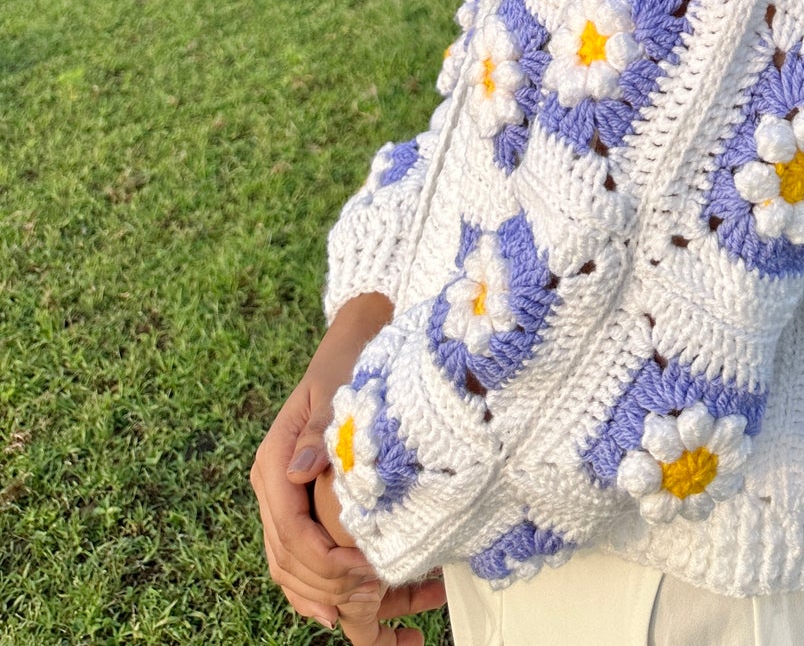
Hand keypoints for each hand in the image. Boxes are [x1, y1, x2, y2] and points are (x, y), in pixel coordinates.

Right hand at [250, 293, 440, 628]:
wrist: (350, 343)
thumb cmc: (348, 363)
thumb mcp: (338, 386)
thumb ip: (320, 429)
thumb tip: (301, 469)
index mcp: (274, 461)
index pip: (290, 532)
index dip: (326, 563)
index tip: (365, 575)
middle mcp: (272, 485)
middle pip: (287, 559)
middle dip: (329, 586)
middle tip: (375, 599)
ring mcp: (282, 498)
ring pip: (288, 567)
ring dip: (322, 595)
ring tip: (365, 616)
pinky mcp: (299, 504)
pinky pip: (298, 558)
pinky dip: (316, 587)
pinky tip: (342, 610)